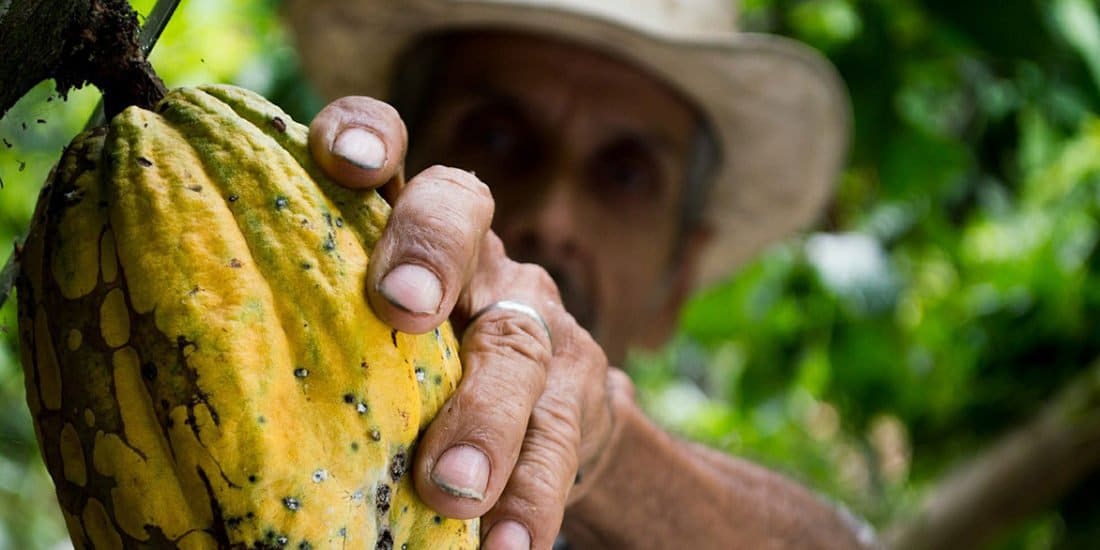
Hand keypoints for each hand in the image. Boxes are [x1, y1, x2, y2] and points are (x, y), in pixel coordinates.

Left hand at [309, 97, 629, 548]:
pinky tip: (503, 545)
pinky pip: (560, 439)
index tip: (340, 159)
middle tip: (400, 308)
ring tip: (450, 488)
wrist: (546, 414)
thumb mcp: (363, 331)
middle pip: (462, 213)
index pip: (391, 149)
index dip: (368, 134)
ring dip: (484, 417)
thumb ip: (310, 325)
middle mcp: (476, 255)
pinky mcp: (578, 391)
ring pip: (516, 345)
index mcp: (406, 226)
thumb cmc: (414, 371)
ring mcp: (533, 319)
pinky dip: (529, 496)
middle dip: (430, 250)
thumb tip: (168, 390)